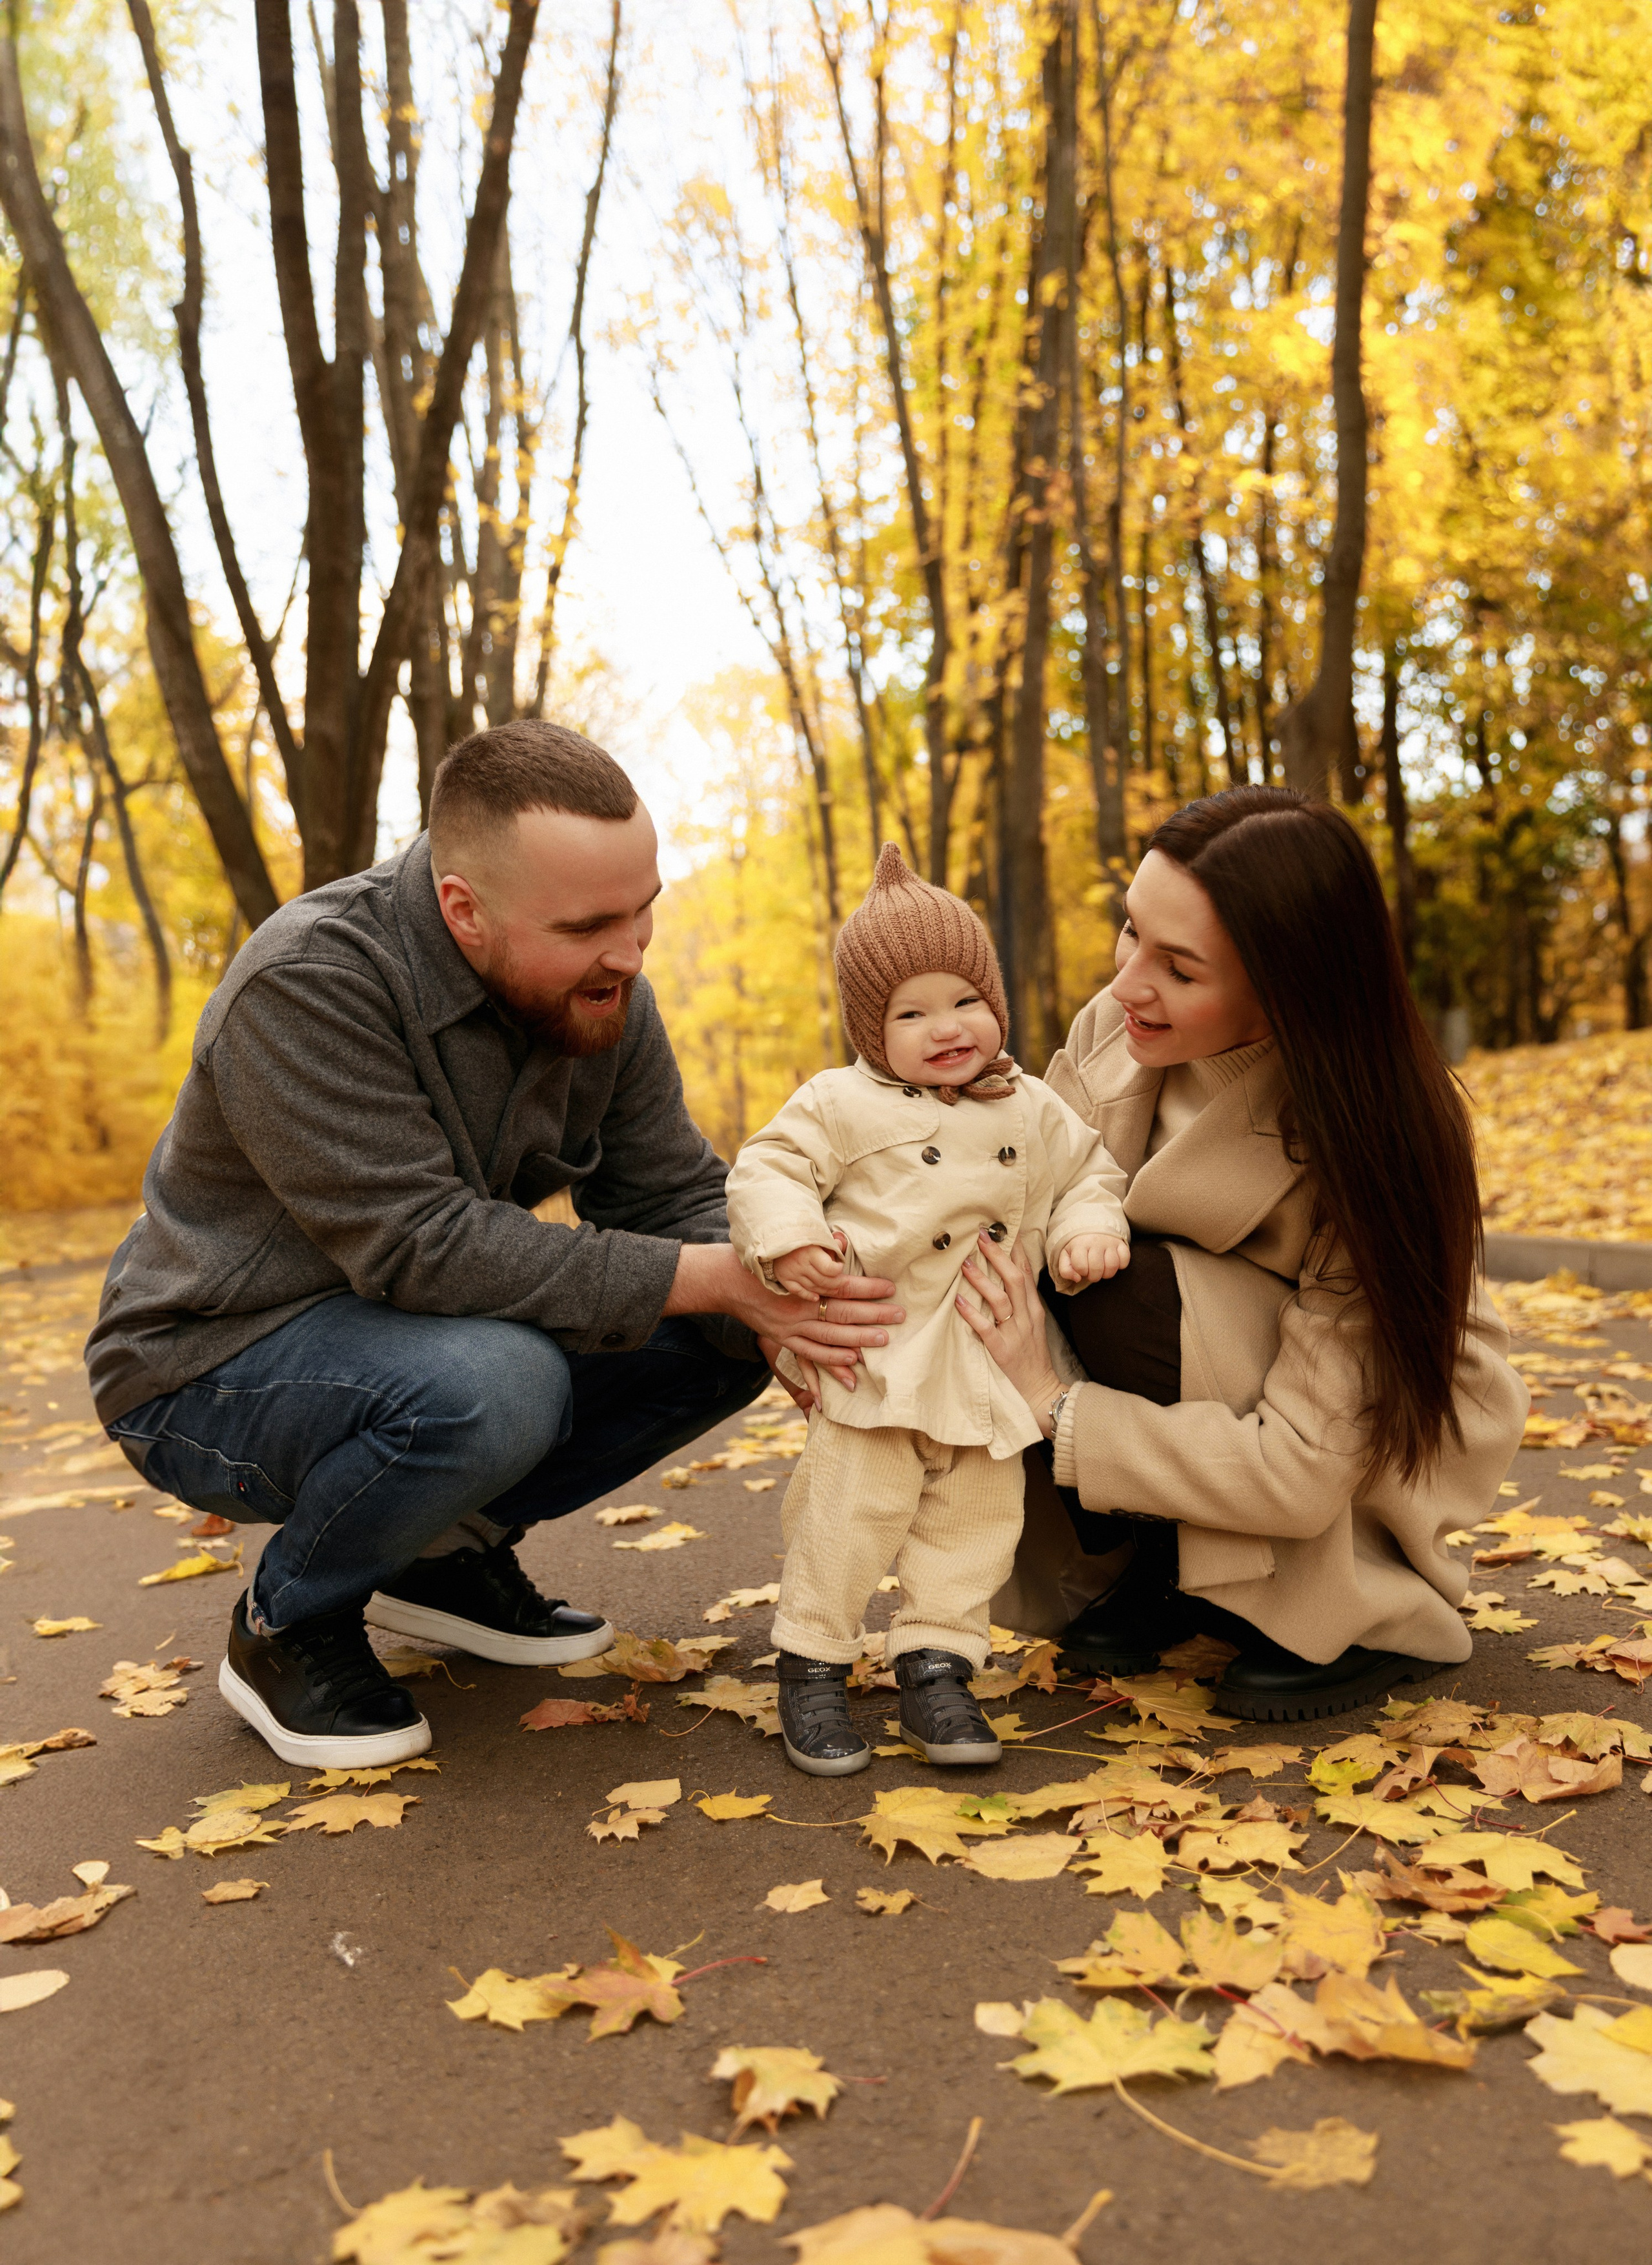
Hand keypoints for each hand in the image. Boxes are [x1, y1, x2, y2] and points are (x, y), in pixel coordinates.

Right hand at [665, 1241, 902, 1398]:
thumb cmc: (762, 1262)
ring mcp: (790, 1326)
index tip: (891, 1288)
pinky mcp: (783, 1338)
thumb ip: (816, 1253)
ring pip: (830, 1336)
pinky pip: (810, 1352)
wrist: (727, 1280)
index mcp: (803, 1282)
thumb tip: (843, 1243)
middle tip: (899, 1316)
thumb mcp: (789, 1252)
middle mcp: (798, 1306)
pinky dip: (832, 1358)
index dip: (868, 1287)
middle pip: (843, 1312)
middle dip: (874, 1315)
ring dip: (859, 1339)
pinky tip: (852, 1360)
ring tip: (883, 1339)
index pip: (842, 1285)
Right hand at [773, 1242, 846, 1297]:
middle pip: (823, 1281)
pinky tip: (816, 1297)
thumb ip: (830, 1242)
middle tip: (844, 1282)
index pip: (829, 1269)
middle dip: (837, 1283)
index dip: (838, 1269)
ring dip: (826, 1290)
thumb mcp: (817, 1235)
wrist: (776, 1238)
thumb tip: (841, 1244)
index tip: (840, 1266)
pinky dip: (808, 1296)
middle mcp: (800, 1264)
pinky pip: (798, 1292)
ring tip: (835, 1289)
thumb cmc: (802, 1237)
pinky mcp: (785, 1279)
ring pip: (813, 1288)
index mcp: (810, 1252)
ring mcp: (792, 1273)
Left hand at [956, 1229, 1063, 1425]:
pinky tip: (958, 1301)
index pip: (1026, 1273)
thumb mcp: (1032, 1325)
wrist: (1041, 1390)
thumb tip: (1005, 1278)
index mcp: (1034, 1309)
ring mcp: (1016, 1333)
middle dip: (998, 1256)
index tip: (1004, 1230)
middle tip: (981, 1237)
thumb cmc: (1032, 1356)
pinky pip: (986, 1328)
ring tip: (964, 1263)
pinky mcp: (1003, 1350)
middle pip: (1014, 1279)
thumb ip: (1021, 1302)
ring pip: (1000, 1299)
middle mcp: (1027, 1317)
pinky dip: (972, 1313)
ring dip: (982, 1279)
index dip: (1016, 1250)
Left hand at [1056, 1233, 1129, 1286]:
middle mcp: (1095, 1242)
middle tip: (1092, 1272)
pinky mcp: (1121, 1243)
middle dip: (1094, 1276)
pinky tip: (1113, 1263)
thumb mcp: (1065, 1255)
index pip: (1081, 1267)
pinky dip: (1121, 1265)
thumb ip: (1065, 1270)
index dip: (1081, 1272)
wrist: (1091, 1223)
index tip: (1082, 1268)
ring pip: (1112, 1265)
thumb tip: (1077, 1279)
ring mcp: (1110, 1242)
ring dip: (1107, 1273)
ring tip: (1102, 1270)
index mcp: (1079, 1244)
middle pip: (1097, 1269)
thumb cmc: (1077, 1244)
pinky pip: (1125, 1259)